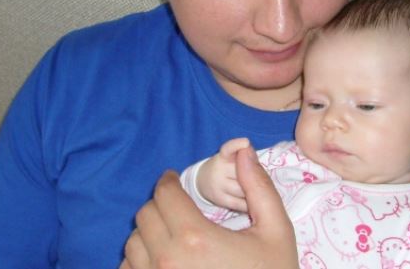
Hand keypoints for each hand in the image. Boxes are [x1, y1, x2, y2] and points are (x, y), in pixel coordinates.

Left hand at [121, 146, 297, 268]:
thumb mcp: (276, 232)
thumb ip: (259, 188)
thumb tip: (244, 151)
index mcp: (196, 237)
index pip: (164, 194)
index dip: (168, 181)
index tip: (172, 179)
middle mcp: (167, 260)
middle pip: (145, 215)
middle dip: (161, 205)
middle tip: (177, 207)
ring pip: (133, 243)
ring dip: (149, 233)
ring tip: (171, 234)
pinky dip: (140, 260)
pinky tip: (163, 261)